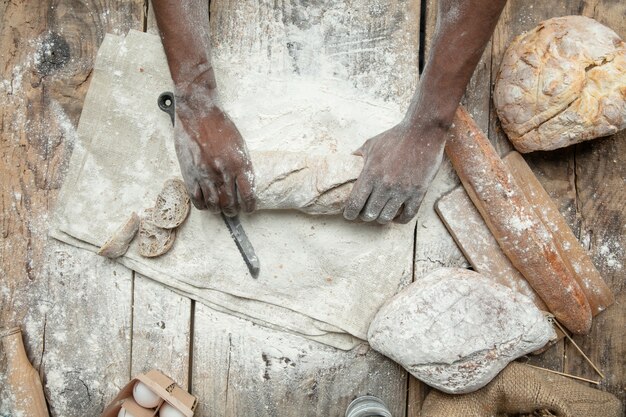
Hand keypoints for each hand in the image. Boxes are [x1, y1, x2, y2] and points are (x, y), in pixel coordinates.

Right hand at [174, 83, 254, 215]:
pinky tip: (206, 203)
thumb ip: (241, 165)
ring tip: (221, 209)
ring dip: (219, 210)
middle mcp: (223, 172)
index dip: (249, 206)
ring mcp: (206, 175)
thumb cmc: (220, 126)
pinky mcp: (190, 174)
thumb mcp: (239, 145)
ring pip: (214, 205)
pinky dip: (203, 205)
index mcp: (239, 164)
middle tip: (234, 210)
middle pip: (230, 203)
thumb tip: (243, 182)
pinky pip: (197, 199)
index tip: (249, 208)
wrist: (198, 114)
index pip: (248, 195)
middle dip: (234, 211)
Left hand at [343, 120, 445, 223]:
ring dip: (381, 218)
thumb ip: (358, 155)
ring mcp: (402, 190)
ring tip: (381, 213)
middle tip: (366, 212)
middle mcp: (385, 185)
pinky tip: (396, 216)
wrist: (423, 132)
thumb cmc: (395, 137)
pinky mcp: (418, 192)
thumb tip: (348, 160)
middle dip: (365, 216)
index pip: (354, 204)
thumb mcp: (371, 144)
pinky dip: (400, 219)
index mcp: (370, 174)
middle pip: (369, 214)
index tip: (350, 214)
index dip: (349, 213)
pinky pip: (407, 215)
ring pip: (386, 217)